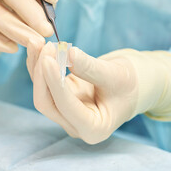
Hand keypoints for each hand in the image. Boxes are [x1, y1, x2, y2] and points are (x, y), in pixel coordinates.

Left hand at [27, 42, 170, 143]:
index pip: (66, 107)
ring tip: (39, 42)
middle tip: (46, 46)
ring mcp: (65, 113)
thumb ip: (91, 68)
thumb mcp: (117, 75)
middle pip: (47, 103)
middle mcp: (74, 125)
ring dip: (37, 67)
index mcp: (93, 128)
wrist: (132, 85)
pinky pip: (43, 83)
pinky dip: (39, 65)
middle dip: (43, 74)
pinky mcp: (59, 98)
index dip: (55, 83)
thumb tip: (68, 52)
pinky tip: (38, 47)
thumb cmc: (131, 84)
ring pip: (41, 91)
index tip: (48, 58)